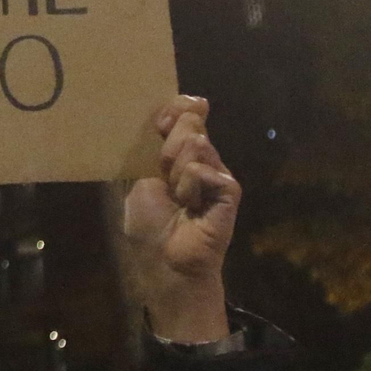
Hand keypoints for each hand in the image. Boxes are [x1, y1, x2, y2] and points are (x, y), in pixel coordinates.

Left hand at [123, 96, 238, 342]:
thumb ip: (153, 149)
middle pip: (190, 125)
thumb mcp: (140, 180)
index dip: (176, 109)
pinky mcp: (230, 189)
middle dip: (170, 145)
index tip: (164, 118)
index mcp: (179, 155)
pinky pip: (202, 171)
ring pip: (196, 145)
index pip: (185, 116)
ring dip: (175, 172)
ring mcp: (218, 173)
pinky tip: (191, 208)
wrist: (165, 260)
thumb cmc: (149, 224)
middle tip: (164, 175)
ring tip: (177, 198)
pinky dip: (189, 188)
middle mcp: (202, 159)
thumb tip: (175, 114)